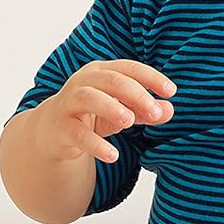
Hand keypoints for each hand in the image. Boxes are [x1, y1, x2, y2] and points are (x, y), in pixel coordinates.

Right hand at [38, 60, 175, 164]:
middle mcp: (84, 82)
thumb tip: (169, 110)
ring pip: (89, 98)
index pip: (129, 68)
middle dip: (135, 94)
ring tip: (129, 121)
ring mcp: (69, 103)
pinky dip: (96, 144)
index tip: (171, 91)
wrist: (53, 131)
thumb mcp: (123, 112)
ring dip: (111, 107)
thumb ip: (146, 111)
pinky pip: (78, 134)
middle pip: (111, 80)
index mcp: (102, 72)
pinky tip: (113, 155)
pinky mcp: (61, 127)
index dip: (151, 78)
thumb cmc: (93, 114)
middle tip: (154, 110)